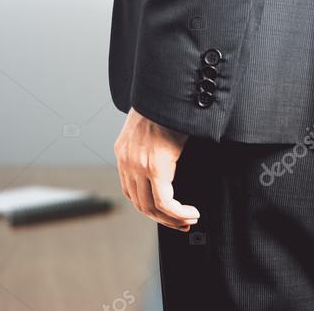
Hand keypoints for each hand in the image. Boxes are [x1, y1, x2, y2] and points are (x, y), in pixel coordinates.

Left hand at [114, 108, 199, 230]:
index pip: (131, 191)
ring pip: (152, 207)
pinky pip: (165, 202)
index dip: (150, 207)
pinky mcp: (154, 166)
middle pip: (140, 203)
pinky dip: (178, 213)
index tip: (167, 213)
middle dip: (163, 219)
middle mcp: (126, 161)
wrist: (167, 91)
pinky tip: (191, 213)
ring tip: (190, 220)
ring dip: (172, 219)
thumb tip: (165, 161)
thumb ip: (151, 146)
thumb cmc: (165, 107)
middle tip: (182, 223)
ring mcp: (138, 165)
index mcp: (123, 152)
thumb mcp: (150, 127)